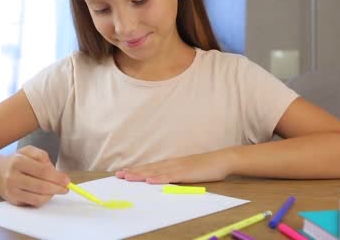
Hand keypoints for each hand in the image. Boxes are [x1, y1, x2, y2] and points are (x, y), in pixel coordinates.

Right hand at [0, 145, 69, 206]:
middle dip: (57, 188)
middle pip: (41, 186)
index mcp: (18, 162)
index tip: (67, 179)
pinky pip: (33, 203)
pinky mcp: (13, 200)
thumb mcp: (27, 151)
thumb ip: (41, 156)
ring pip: (38, 198)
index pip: (42, 171)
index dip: (57, 177)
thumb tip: (54, 170)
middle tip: (66, 187)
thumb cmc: (15, 161)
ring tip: (57, 189)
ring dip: (52, 195)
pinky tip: (47, 194)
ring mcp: (12, 190)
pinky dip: (44, 199)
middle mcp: (13, 177)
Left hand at [115, 151, 234, 183]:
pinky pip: (170, 176)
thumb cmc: (205, 167)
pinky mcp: (186, 173)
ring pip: (156, 171)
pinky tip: (150, 180)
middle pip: (149, 168)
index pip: (150, 167)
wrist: (221, 159)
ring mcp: (178, 167)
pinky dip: (159, 178)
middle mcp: (171, 163)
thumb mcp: (186, 170)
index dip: (136, 170)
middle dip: (133, 172)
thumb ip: (174, 173)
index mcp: (171, 163)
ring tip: (128, 177)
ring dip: (141, 174)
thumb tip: (162, 178)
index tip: (122, 172)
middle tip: (118, 175)